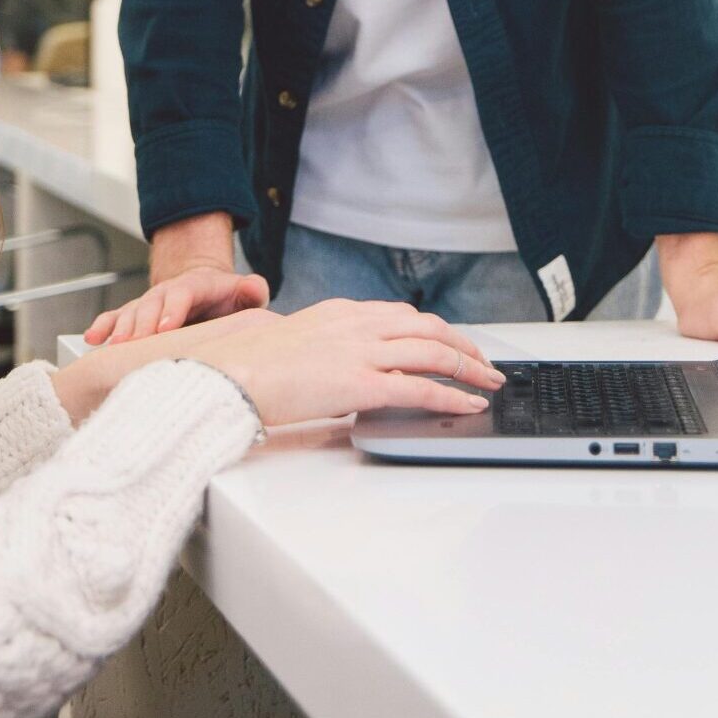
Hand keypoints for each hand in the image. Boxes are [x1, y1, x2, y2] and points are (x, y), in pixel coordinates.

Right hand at [83, 264, 269, 344]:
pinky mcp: (137, 317)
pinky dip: (103, 327)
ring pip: (131, 313)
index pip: (182, 294)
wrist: (204, 288)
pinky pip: (116, 319)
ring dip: (120, 329)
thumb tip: (254, 287)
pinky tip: (92, 339)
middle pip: (150, 305)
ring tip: (112, 347)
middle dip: (141, 324)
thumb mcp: (244, 291)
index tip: (165, 327)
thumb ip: (252, 289)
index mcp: (194, 287)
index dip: (173, 309)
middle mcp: (166, 293)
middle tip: (132, 344)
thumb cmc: (225, 298)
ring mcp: (149, 304)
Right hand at [176, 298, 505, 428]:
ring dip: (468, 369)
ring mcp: (359, 352)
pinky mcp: (358, 383)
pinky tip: (467, 405)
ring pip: (432, 352)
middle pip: (428, 328)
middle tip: (487, 366)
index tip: (454, 344)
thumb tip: (339, 374)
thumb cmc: (249, 366)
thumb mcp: (294, 344)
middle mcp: (356, 325)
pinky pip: (418, 388)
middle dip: (464, 347)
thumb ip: (324, 351)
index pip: (403, 315)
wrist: (227, 374)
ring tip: (490, 385)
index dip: (436, 331)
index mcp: (341, 312)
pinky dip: (450, 396)